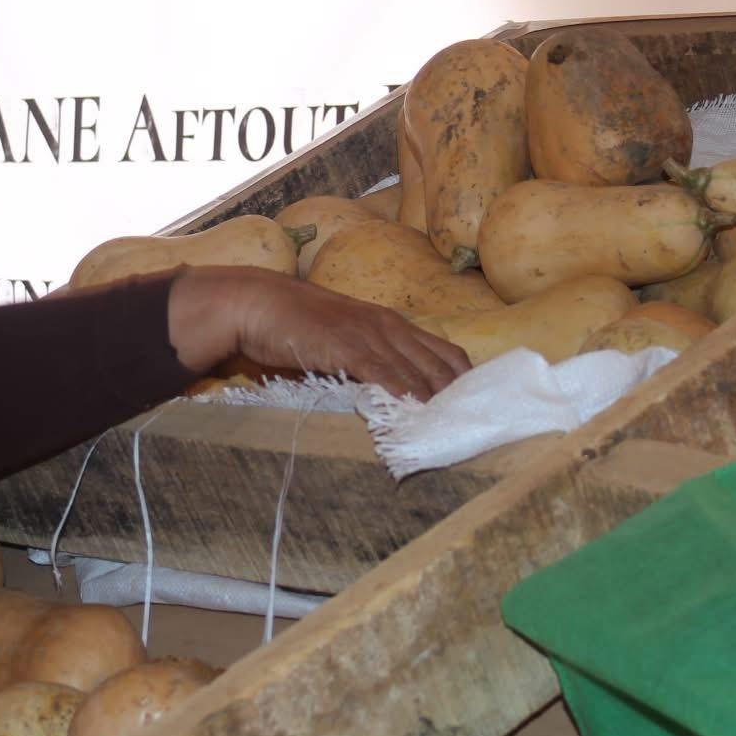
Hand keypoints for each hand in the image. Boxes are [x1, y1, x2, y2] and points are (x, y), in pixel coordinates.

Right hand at [167, 266, 470, 401]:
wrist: (259, 303)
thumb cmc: (298, 325)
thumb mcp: (344, 340)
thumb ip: (368, 364)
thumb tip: (390, 398)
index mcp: (392, 323)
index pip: (447, 353)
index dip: (465, 382)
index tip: (476, 409)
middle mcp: (388, 326)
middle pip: (441, 366)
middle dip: (459, 399)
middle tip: (473, 429)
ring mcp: (368, 334)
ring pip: (417, 372)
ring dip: (436, 403)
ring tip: (452, 432)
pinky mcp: (346, 346)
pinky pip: (383, 373)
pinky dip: (402, 394)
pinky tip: (414, 413)